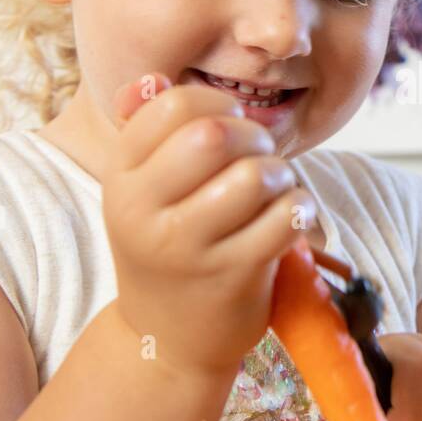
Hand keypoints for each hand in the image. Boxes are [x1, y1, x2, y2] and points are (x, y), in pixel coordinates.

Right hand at [103, 72, 317, 377]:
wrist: (168, 340)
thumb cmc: (168, 247)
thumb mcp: (142, 191)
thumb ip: (146, 131)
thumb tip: (153, 80)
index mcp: (120, 178)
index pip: (171, 105)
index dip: (216, 101)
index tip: (229, 122)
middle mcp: (143, 212)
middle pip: (214, 135)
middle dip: (254, 135)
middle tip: (260, 155)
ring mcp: (187, 248)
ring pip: (256, 177)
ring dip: (281, 175)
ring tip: (275, 190)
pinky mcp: (231, 276)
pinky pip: (285, 218)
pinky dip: (300, 208)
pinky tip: (290, 217)